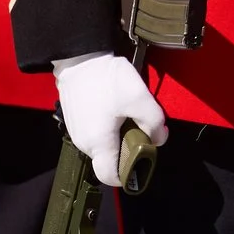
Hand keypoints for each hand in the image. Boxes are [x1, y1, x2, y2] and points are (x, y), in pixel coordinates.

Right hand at [52, 53, 165, 187]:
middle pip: (109, 160)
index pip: (111, 177)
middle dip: (128, 149)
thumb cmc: (107, 79)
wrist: (79, 57)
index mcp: (99, 144)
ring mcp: (76, 132)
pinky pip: (95, 134)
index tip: (143, 158)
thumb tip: (158, 139)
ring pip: (103, 146)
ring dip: (118, 137)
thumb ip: (154, 123)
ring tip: (128, 115)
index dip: (129, 174)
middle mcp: (84, 144)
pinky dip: (108, 128)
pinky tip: (115, 109)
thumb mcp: (139, 98)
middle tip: (141, 128)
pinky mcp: (74, 121)